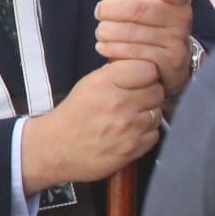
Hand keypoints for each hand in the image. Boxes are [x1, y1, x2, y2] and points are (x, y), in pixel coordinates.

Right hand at [22, 59, 163, 190]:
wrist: (57, 149)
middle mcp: (119, 102)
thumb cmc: (71, 115)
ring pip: (158, 112)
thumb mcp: (86, 85)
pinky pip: (155, 133)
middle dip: (148, 93)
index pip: (148, 68)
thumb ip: (113, 74)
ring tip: (129, 117)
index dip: (144, 73)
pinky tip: (129, 132)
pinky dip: (146, 133)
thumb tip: (137, 67)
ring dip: (147, 114)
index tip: (136, 79)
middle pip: (157, 90)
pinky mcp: (135, 147)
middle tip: (134, 99)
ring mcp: (129, 127)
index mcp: (104, 82)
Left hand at [94, 0, 193, 98]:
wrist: (163, 64)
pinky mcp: (166, 68)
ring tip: (108, 35)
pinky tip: (112, 51)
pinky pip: (126, 56)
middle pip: (131, 11)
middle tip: (102, 17)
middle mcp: (180, 22)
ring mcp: (176, 46)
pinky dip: (110, 52)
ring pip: (123, 34)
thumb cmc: (154, 19)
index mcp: (176, 0)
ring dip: (105, 34)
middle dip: (107, 13)